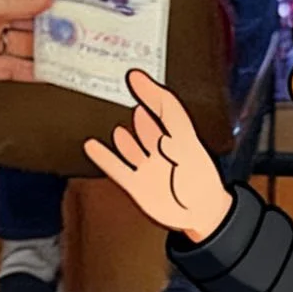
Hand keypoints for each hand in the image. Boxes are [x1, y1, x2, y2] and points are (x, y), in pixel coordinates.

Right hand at [83, 69, 233, 243]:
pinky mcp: (136, 185)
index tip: (135, 78)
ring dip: (123, 138)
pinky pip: (116, 168)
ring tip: (115, 124)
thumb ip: (163, 104)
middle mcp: (163, 150)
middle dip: (137, 112)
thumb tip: (142, 79)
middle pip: (147, 127)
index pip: (163, 107)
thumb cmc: (198, 176)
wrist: (199, 213)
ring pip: (131, 148)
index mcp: (178, 135)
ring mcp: (149, 168)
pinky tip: (93, 146)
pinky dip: (103, 157)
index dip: (149, 92)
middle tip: (123, 97)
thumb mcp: (181, 130)